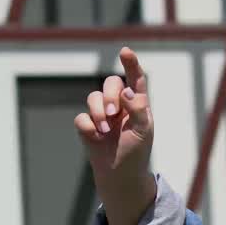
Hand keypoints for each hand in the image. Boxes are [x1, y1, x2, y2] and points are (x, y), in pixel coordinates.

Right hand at [74, 46, 154, 191]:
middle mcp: (119, 104)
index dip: (130, 64)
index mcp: (137, 103)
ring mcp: (102, 113)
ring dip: (98, 112)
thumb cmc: (136, 151)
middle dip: (110, 96)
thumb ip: (139, 109)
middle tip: (114, 115)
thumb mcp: (144, 131)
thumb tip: (128, 91)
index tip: (125, 51)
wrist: (120, 173)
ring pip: (92, 97)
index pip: (135, 79)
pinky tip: (96, 137)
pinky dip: (88, 126)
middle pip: (110, 84)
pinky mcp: (87, 125)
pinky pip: (81, 117)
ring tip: (105, 130)